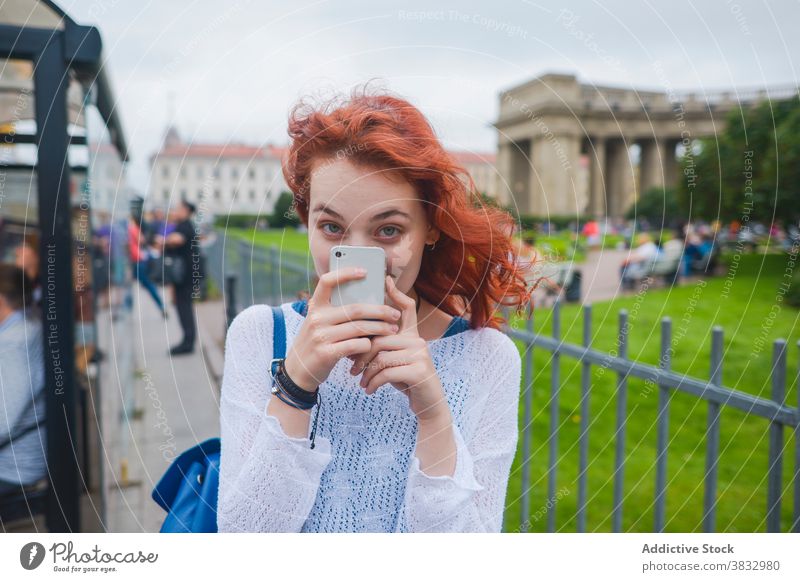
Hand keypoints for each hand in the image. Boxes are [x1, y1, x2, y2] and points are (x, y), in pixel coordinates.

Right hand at [282, 267, 402, 391]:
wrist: (297, 371)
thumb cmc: (316, 343)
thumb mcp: (318, 323)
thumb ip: (335, 313)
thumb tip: (367, 301)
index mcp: (315, 307)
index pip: (327, 281)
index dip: (345, 273)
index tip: (365, 271)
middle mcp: (316, 318)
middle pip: (355, 309)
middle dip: (380, 310)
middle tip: (394, 314)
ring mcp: (320, 336)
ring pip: (359, 327)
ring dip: (380, 328)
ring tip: (392, 329)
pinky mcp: (326, 353)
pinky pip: (356, 345)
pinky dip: (368, 345)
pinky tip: (373, 345)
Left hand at [349, 275, 450, 423]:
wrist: (427, 403)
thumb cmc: (405, 380)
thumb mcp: (393, 360)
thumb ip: (380, 348)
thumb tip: (353, 339)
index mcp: (412, 335)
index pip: (407, 308)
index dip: (397, 293)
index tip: (387, 279)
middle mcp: (418, 341)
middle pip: (380, 339)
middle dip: (362, 355)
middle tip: (352, 369)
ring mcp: (420, 355)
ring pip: (382, 357)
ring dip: (367, 372)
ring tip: (361, 382)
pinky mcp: (420, 371)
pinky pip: (387, 372)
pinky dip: (374, 382)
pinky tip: (369, 390)